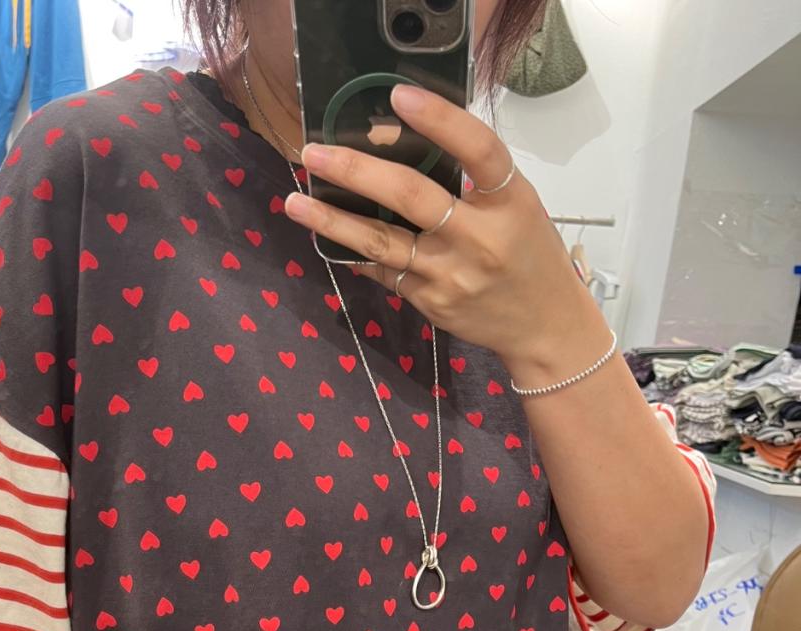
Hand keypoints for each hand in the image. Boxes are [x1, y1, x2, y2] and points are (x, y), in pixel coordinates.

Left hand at [283, 83, 608, 381]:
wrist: (543, 327)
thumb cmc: (528, 254)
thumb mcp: (518, 207)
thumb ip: (473, 180)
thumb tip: (400, 142)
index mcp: (511, 202)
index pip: (478, 150)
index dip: (439, 119)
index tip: (398, 95)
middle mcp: (479, 238)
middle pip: (412, 196)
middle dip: (358, 172)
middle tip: (315, 154)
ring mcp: (450, 275)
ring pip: (382, 242)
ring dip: (333, 221)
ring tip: (296, 202)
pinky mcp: (430, 302)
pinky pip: (384, 271)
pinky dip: (354, 252)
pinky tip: (326, 239)